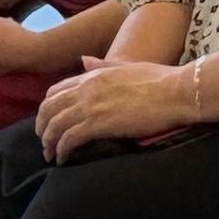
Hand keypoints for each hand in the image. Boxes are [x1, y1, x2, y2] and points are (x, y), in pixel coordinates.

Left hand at [35, 57, 191, 156]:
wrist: (176, 92)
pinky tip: (63, 159)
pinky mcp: (98, 124)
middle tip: (45, 140)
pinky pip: (68, 139)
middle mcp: (86, 89)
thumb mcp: (127, 67)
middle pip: (48, 109)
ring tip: (51, 154)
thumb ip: (103, 65)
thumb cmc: (159, 80)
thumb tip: (84, 60)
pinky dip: (62, 150)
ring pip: (54, 126)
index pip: (55, 90)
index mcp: (93, 75)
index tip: (50, 120)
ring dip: (49, 142)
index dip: (47, 107)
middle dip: (42, 127)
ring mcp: (90, 106)